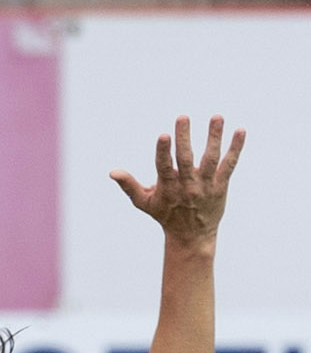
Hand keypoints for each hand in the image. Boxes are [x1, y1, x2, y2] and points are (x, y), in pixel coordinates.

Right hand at [112, 114, 243, 249]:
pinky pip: (229, 164)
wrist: (192, 236)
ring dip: (214, 137)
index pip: (164, 167)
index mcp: (168, 187)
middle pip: (186, 158)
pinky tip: (240, 131)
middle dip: (184, 137)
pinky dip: (235, 148)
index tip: (163, 135)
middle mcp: (188, 186)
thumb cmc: (164, 215)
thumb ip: (128, 185)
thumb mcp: (143, 202)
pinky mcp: (221, 185)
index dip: (163, 151)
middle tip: (183, 117)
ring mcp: (206, 185)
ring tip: (216, 116)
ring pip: (211, 158)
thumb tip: (112, 172)